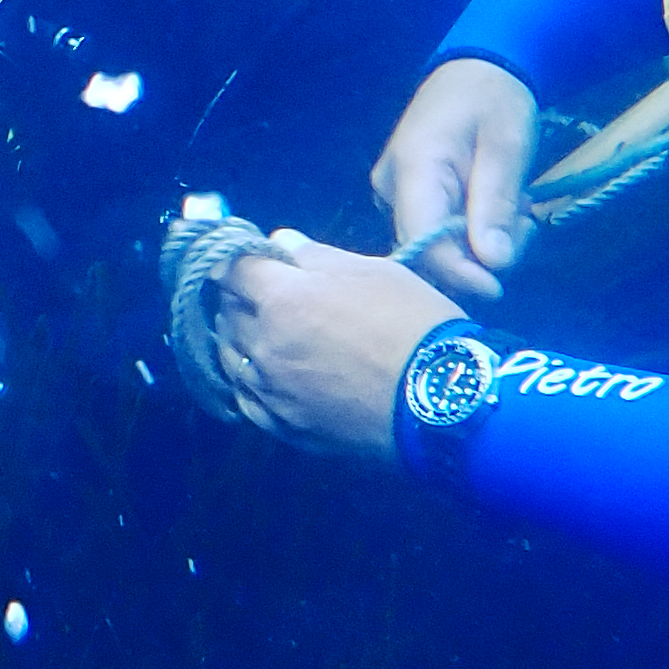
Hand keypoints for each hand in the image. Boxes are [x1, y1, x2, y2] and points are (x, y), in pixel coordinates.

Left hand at [201, 232, 457, 458]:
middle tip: (265, 295)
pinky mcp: (284, 427)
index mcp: (282, 299)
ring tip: (267, 335)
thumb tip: (282, 241)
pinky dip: (251, 383)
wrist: (441, 400)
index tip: (251, 261)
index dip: (240, 259)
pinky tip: (270, 376)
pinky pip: (247, 399)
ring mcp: (271, 391)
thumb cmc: (412, 325)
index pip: (232, 268)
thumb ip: (317, 255)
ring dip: (241, 340)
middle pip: (227, 312)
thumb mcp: (374, 271)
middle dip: (241, 298)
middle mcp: (265, 345)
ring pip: (231, 357)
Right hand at [369, 58, 538, 303]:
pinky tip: (500, 208)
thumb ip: (496, 205)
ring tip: (519, 209)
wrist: (478, 69)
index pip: (423, 239)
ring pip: (437, 245)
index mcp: (413, 168)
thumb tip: (492, 265)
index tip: (497, 288)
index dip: (457, 272)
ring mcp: (397, 193)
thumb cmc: (494, 100)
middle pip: (429, 248)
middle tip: (526, 225)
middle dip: (480, 254)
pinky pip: (439, 231)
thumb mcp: (507, 148)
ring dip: (482, 242)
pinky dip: (474, 231)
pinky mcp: (409, 197)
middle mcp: (392, 187)